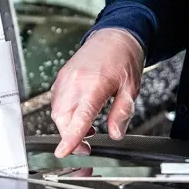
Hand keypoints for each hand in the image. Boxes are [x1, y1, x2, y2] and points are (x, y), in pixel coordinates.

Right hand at [50, 28, 143, 157]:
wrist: (113, 36)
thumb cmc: (123, 58)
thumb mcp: (131, 88)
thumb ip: (122, 113)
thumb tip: (116, 134)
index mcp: (93, 85)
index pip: (78, 118)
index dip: (70, 138)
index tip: (62, 152)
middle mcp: (74, 82)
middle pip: (62, 119)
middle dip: (70, 137)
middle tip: (87, 147)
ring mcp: (64, 80)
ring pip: (56, 112)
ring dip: (67, 126)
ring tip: (87, 130)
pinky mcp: (61, 78)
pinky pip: (56, 102)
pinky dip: (64, 114)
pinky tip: (79, 116)